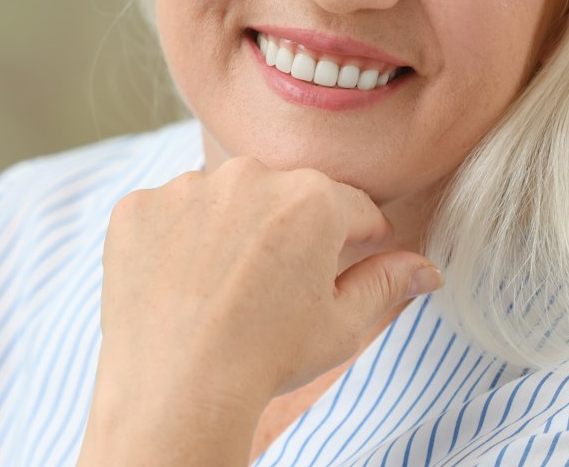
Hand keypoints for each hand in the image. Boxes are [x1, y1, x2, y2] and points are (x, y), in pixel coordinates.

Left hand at [77, 156, 442, 466]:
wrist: (177, 394)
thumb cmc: (267, 359)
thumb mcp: (342, 325)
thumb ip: (387, 283)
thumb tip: (428, 268)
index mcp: (312, 199)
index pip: (351, 207)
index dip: (358, 237)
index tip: (350, 259)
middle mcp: (251, 175)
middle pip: (285, 195)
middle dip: (289, 230)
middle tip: (275, 286)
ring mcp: (188, 188)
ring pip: (225, 197)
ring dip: (230, 227)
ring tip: (223, 286)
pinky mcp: (140, 207)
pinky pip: (168, 211)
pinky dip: (175, 237)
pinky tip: (180, 281)